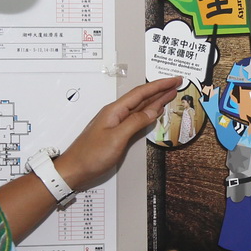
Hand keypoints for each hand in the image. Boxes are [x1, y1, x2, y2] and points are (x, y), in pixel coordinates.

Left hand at [55, 77, 180, 192]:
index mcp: (115, 110)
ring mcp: (116, 122)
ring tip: (170, 94)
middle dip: (160, 90)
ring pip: (139, 107)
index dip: (159, 85)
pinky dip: (148, 113)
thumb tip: (153, 110)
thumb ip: (136, 122)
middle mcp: (116, 113)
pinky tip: (154, 111)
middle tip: (176, 84)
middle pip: (141, 97)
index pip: (141, 93)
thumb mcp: (117, 138)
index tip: (174, 80)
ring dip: (155, 100)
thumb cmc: (91, 155)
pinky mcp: (116, 132)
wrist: (74, 170)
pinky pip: (136, 118)